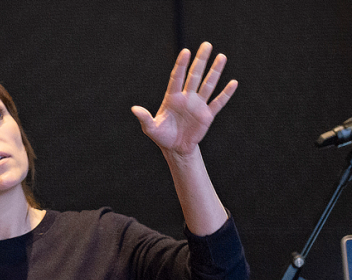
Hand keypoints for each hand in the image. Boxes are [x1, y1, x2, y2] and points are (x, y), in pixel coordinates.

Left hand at [132, 42, 237, 156]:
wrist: (176, 148)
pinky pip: (218, 103)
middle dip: (201, 61)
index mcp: (172, 98)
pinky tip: (233, 83)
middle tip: (206, 44)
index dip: (181, 65)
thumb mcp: (151, 128)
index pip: (176, 78)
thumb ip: (144, 118)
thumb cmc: (162, 136)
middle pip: (195, 76)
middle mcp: (186, 98)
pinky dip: (225, 94)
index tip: (186, 51)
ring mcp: (198, 105)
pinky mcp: (207, 115)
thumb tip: (134, 109)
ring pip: (208, 85)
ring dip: (215, 72)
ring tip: (221, 56)